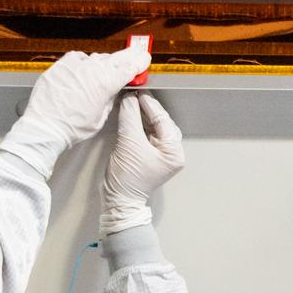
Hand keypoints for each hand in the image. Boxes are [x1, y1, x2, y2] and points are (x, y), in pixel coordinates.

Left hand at [0, 48, 150, 176]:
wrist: (45, 127)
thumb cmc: (70, 127)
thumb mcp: (100, 117)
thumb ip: (109, 99)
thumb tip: (114, 90)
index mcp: (106, 84)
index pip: (130, 67)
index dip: (139, 62)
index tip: (143, 59)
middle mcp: (92, 71)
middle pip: (116, 58)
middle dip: (128, 56)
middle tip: (134, 54)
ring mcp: (75, 66)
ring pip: (97, 58)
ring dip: (104, 63)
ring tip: (104, 70)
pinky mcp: (61, 66)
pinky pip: (77, 58)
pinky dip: (83, 62)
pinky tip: (83, 69)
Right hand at [102, 93, 184, 234]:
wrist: (118, 200)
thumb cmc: (127, 178)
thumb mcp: (129, 143)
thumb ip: (130, 117)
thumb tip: (129, 98)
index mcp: (174, 152)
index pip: (163, 121)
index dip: (150, 104)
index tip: (138, 92)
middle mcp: (172, 153)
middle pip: (160, 123)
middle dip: (147, 108)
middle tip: (135, 94)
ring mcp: (162, 155)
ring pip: (154, 128)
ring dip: (142, 115)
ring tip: (132, 101)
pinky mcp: (150, 156)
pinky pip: (147, 134)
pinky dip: (139, 124)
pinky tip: (131, 114)